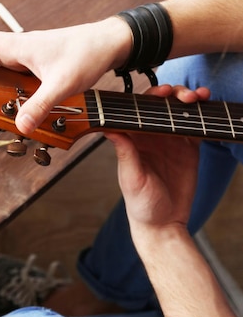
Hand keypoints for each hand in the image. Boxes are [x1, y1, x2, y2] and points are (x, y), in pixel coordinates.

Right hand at [0, 17, 131, 134]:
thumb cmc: (87, 53)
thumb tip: (21, 127)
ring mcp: (30, 58)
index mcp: (18, 47)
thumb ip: (39, 106)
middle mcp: (20, 50)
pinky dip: (14, 89)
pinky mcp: (40, 66)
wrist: (110, 43)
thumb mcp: (61, 84)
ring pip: (1, 68)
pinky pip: (17, 76)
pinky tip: (25, 105)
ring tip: (2, 106)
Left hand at [105, 84, 209, 236]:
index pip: (139, 109)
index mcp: (133, 139)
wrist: (163, 223)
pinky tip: (207, 107)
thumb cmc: (141, 205)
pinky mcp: (188, 147)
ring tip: (198, 98)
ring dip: (189, 99)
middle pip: (161, 105)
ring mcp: (170, 140)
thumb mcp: (131, 178)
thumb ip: (125, 153)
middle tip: (184, 96)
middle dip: (173, 93)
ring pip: (179, 110)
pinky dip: (202, 114)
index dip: (150, 97)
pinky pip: (195, 124)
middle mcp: (151, 136)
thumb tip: (109, 128)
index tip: (161, 93)